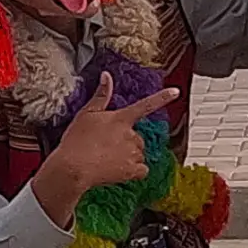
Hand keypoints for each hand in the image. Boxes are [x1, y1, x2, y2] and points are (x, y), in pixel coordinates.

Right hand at [31, 71, 167, 207]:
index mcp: (121, 118)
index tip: (176, 92)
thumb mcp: (86, 114)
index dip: (162, 97)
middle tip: (107, 146)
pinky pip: (142, 170)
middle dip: (127, 141)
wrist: (72, 168)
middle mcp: (130, 135)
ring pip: (139, 153)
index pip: (145, 105)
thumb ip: (100, 95)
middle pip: (138, 137)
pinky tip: (118, 170)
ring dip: (129, 156)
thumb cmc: (75, 142)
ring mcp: (133, 153)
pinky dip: (134, 171)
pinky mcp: (132, 170)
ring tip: (107, 158)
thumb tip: (106, 76)